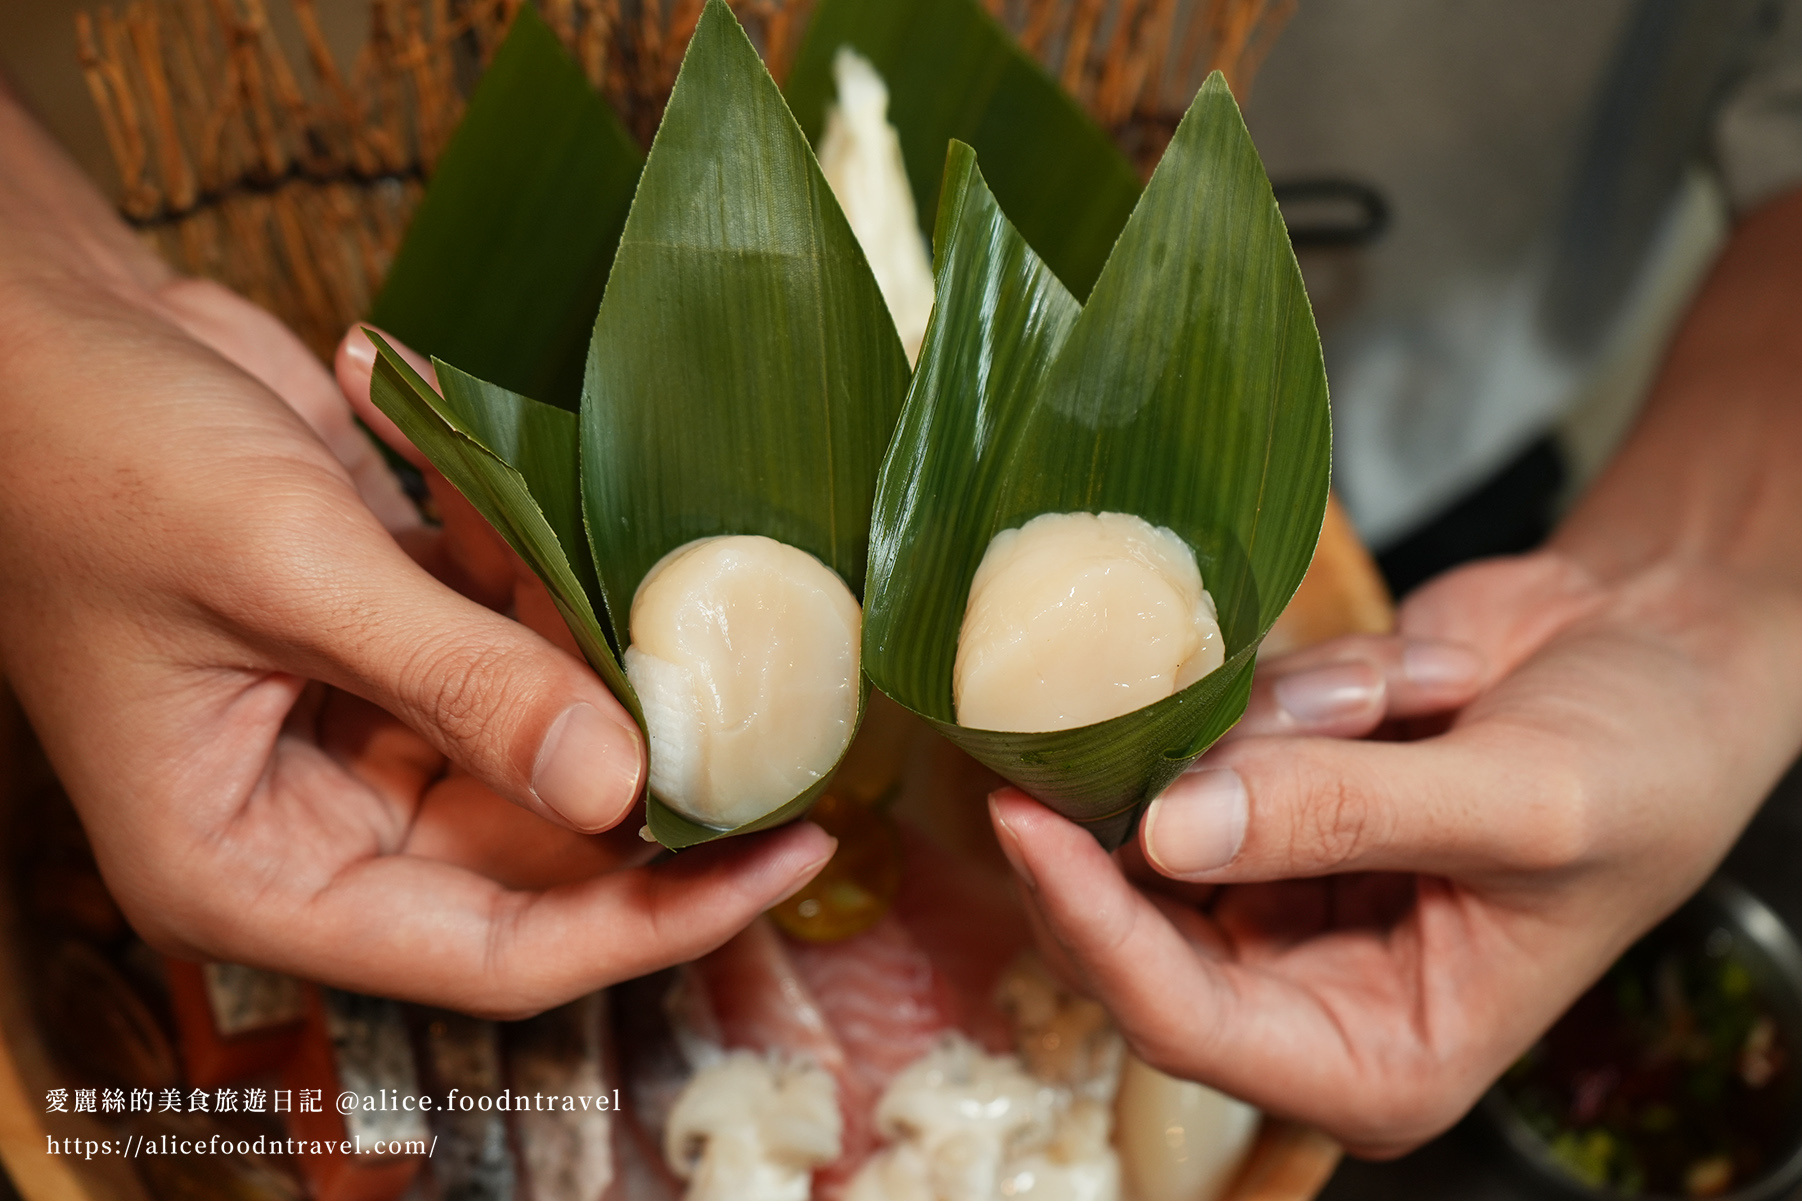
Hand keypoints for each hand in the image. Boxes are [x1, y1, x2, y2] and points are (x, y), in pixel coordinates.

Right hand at [0, 260, 830, 1015]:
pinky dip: (534, 563)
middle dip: (655, 758)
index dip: (656, 920)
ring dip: (595, 633)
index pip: (499, 954)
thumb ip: (457, 681)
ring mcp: (361, 731)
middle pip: (544, 847)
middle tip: (770, 681)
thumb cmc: (96, 458)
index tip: (787, 852)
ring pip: (545, 728)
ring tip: (636, 537)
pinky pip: (512, 635)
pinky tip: (493, 466)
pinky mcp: (392, 644)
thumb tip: (626, 789)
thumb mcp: (284, 569)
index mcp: (256, 870)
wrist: (37, 334)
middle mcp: (318, 823)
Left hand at [990, 549, 1801, 1154]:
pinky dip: (1276, 693)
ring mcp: (1274, 889)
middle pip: (1134, 924)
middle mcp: (1305, 990)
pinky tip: (1392, 683)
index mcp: (1376, 1055)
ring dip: (1258, 729)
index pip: (1181, 1021)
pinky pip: (1205, 742)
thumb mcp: (1525, 804)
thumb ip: (1346, 816)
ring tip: (1398, 696)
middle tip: (1145, 704)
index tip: (1026, 819)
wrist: (1664, 660)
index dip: (1092, 923)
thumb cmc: (1644, 766)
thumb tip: (1171, 827)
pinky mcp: (1263, 804)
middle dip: (1152, 804)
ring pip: (1160, 815)